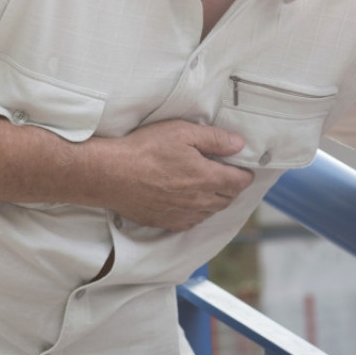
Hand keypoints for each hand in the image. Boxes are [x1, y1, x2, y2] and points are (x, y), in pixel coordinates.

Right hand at [92, 119, 254, 230]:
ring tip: (210, 187)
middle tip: (228, 175)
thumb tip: (238, 144)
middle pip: (228, 198)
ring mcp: (182, 214)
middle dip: (232, 187)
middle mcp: (199, 201)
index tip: (244, 168)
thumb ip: (215, 139)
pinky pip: (192, 222)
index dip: (245, 174)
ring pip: (211, 211)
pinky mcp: (166, 222)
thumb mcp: (182, 132)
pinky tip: (191, 202)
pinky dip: (198, 212)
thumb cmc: (145, 150)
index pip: (239, 182)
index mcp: (206, 178)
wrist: (110, 174)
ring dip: (216, 200)